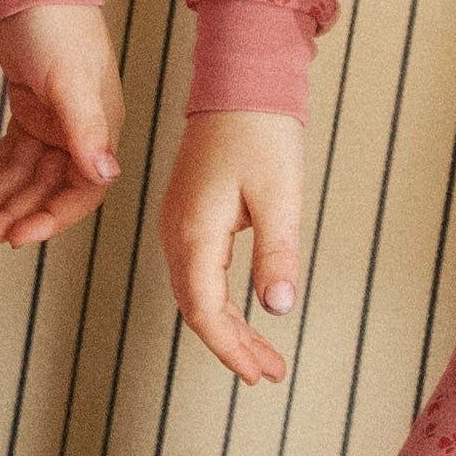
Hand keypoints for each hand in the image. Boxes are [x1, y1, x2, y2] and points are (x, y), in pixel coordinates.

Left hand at [0, 2, 124, 253]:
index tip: (17, 237)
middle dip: (11, 215)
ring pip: (25, 174)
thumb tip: (106, 174)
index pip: (82, 189)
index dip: (51, 216)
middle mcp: (80, 128)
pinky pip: (13, 151)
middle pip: (46, 188)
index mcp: (100, 125)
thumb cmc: (55, 21)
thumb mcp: (68, 78)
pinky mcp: (30, 105)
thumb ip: (85, 128)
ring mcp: (54, 118)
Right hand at [158, 109, 308, 384]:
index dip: (231, 348)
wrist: (240, 82)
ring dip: (228, 326)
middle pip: (197, 308)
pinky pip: (198, 272)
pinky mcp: (188, 214)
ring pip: (196, 292)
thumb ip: (276, 254)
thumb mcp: (279, 196)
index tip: (259, 373)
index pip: (205, 311)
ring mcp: (178, 223)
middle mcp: (176, 232)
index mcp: (194, 232)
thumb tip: (277, 308)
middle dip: (232, 345)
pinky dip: (219, 300)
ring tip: (262, 355)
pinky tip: (243, 312)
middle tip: (268, 373)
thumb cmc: (262, 134)